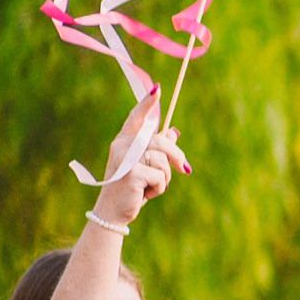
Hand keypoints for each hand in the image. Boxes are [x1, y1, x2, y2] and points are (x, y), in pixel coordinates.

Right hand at [96, 93, 185, 226]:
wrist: (115, 211)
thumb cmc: (132, 187)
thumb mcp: (147, 166)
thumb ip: (158, 149)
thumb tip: (173, 131)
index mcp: (125, 141)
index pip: (137, 118)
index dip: (147, 104)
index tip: (158, 89)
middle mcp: (122, 146)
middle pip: (161, 141)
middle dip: (177, 156)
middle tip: (185, 170)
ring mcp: (125, 159)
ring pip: (162, 160)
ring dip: (165, 178)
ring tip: (153, 186)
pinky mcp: (131, 173)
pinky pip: (159, 176)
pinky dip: (159, 188)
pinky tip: (145, 194)